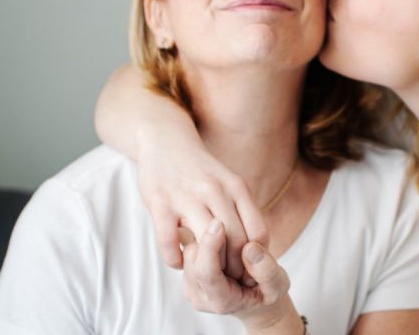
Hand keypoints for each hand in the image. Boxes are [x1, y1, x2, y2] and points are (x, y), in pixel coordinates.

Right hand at [135, 123, 267, 281]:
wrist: (165, 139)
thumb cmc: (200, 169)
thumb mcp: (229, 182)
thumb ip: (242, 210)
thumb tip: (256, 246)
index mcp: (236, 187)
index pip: (258, 233)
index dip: (256, 258)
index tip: (250, 270)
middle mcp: (215, 191)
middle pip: (236, 243)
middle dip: (235, 269)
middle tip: (229, 281)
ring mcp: (187, 197)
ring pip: (208, 245)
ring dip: (208, 267)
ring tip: (205, 274)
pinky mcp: (160, 203)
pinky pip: (170, 242)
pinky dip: (175, 260)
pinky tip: (178, 261)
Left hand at [182, 220, 300, 331]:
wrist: (253, 300)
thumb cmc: (266, 292)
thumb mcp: (278, 286)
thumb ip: (267, 271)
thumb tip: (249, 247)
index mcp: (221, 301)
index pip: (207, 273)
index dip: (211, 246)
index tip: (219, 223)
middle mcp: (199, 295)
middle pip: (193, 256)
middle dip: (214, 240)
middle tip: (240, 245)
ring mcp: (190, 283)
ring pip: (189, 246)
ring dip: (209, 239)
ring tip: (233, 250)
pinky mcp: (187, 267)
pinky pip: (188, 243)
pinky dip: (205, 238)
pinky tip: (222, 245)